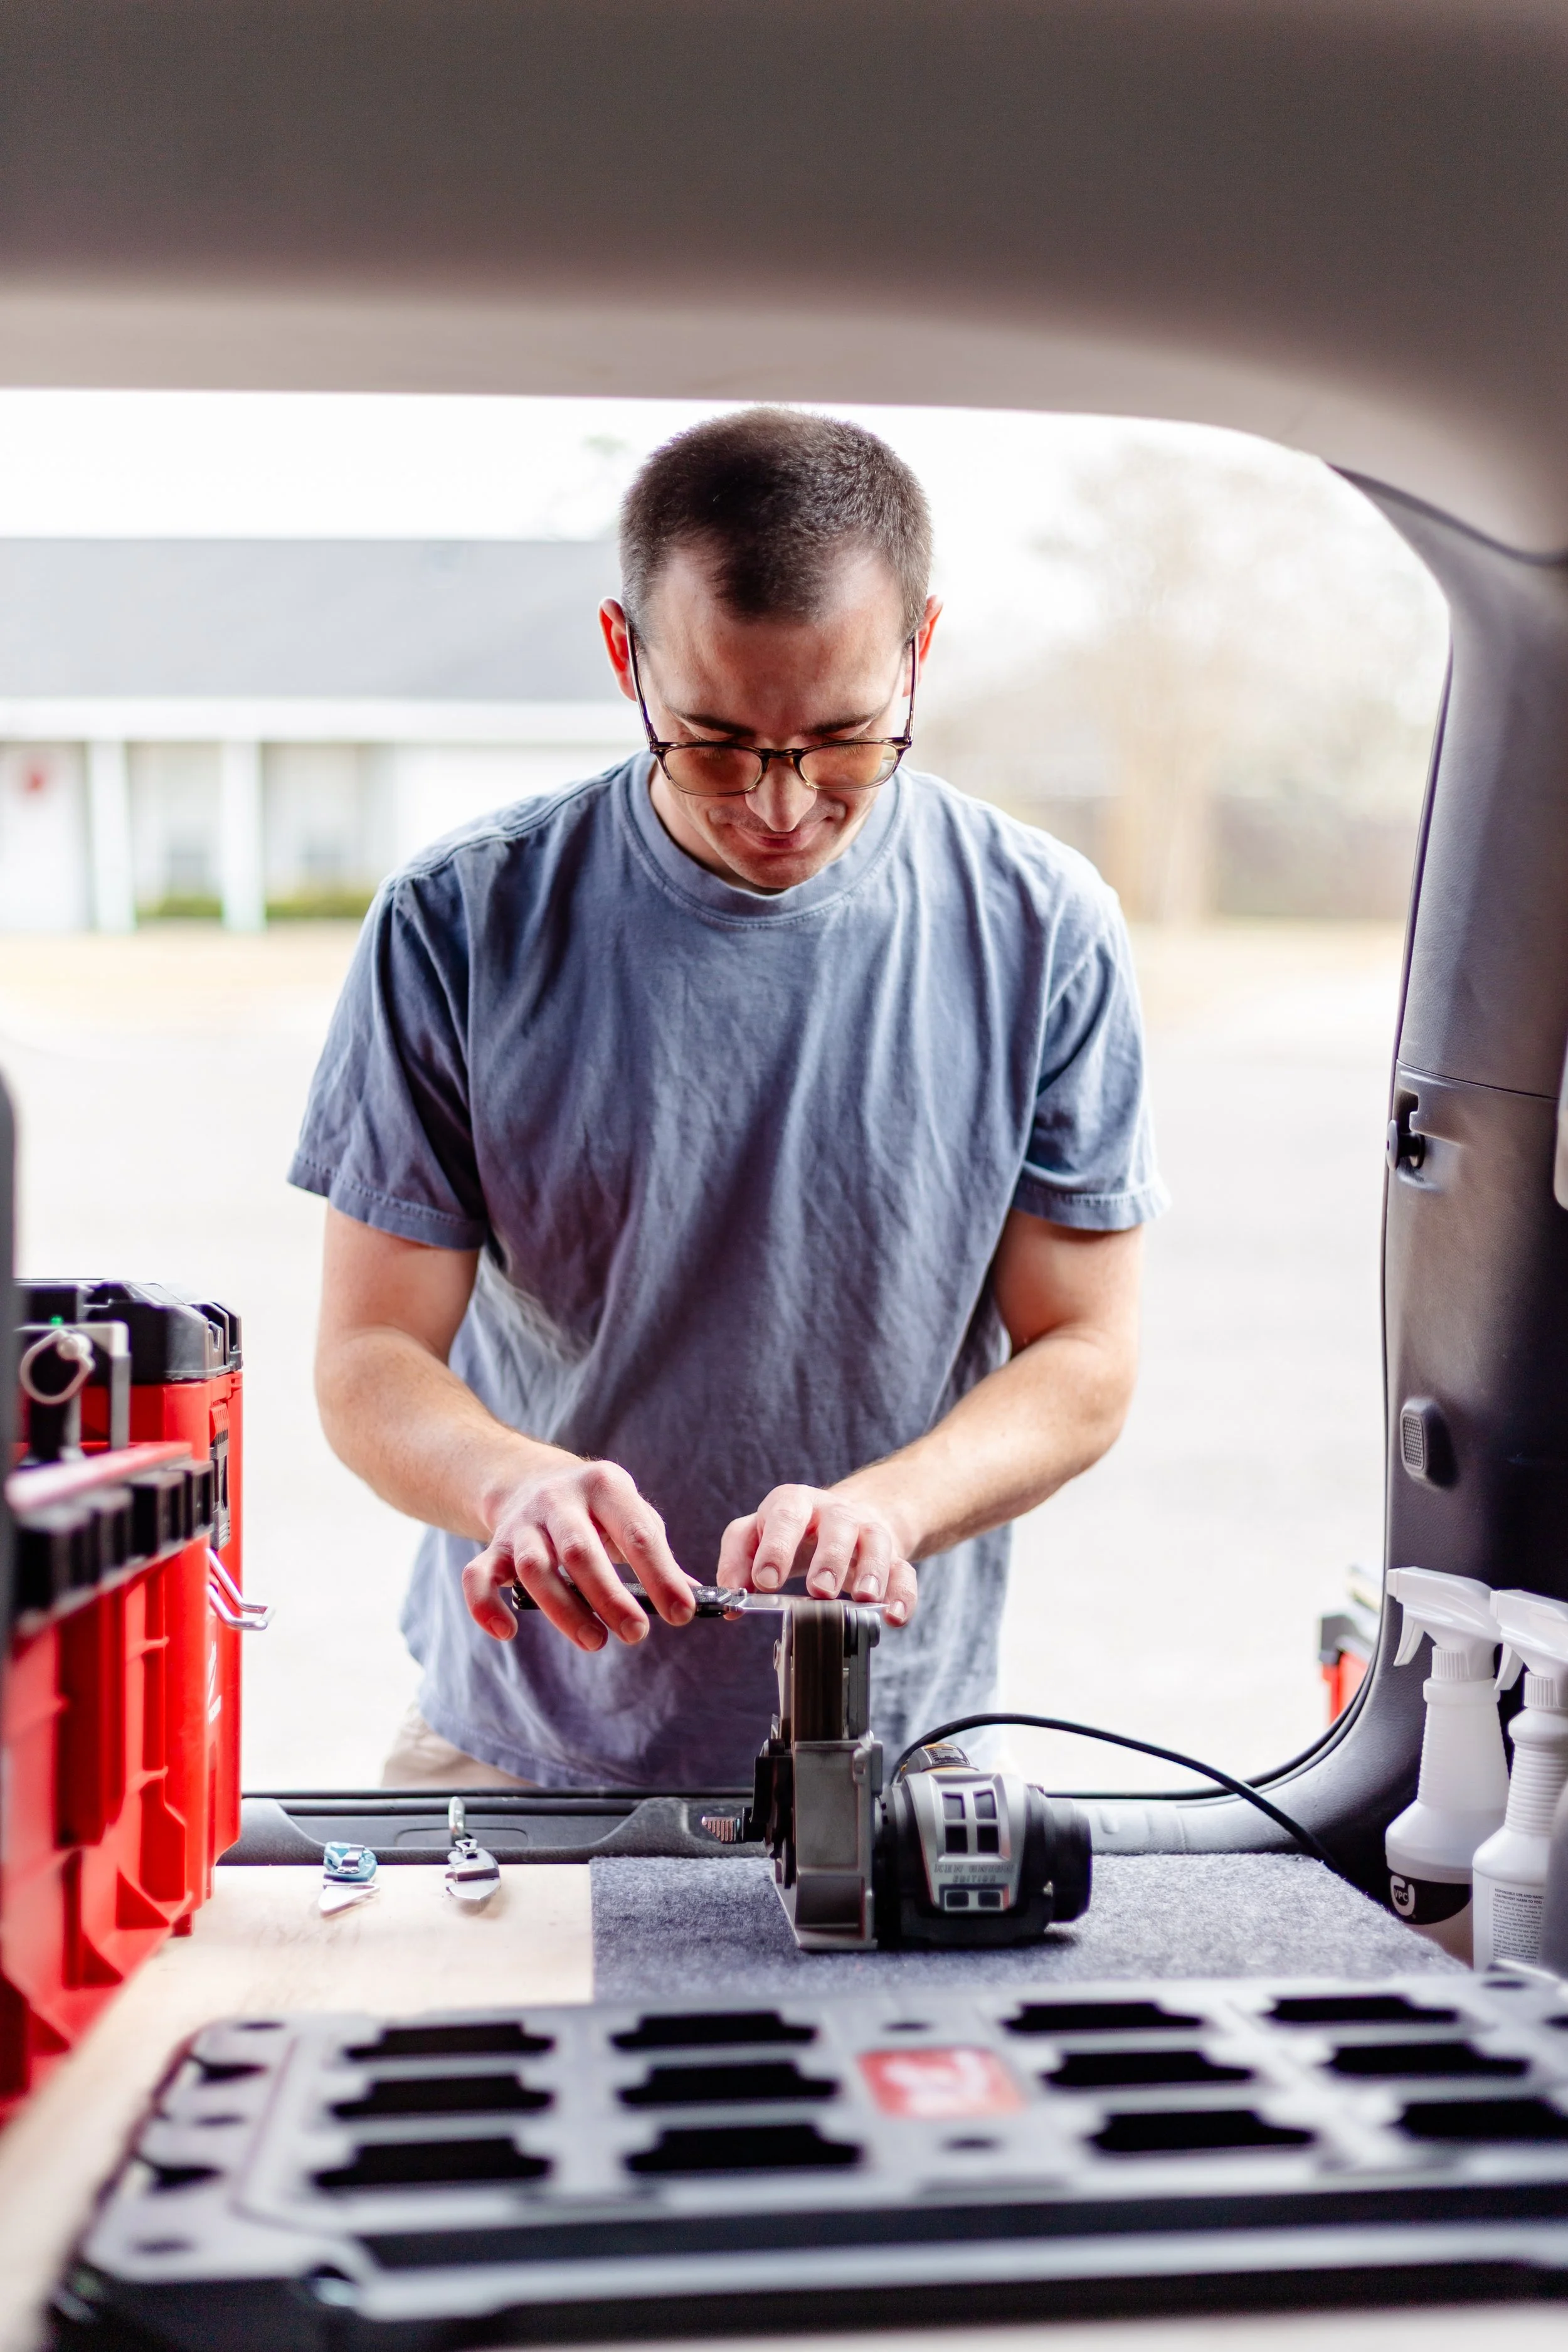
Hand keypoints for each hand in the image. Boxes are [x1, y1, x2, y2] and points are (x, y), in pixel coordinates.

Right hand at [462, 1458, 694, 1651]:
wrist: (530, 1479)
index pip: (637, 1532)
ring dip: (564, 1609)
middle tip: (637, 1634)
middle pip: (581, 1551)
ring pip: (534, 1567)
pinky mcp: (493, 1546)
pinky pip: (477, 1575)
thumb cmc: (597, 1510)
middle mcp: (560, 1499)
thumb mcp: (632, 1515)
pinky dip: (484, 1605)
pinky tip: (506, 1632)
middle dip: (610, 1597)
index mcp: (605, 1485)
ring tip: (595, 1641)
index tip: (682, 1613)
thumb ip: (659, 1554)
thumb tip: (698, 1598)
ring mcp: (523, 1522)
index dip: (661, 1575)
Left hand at [715, 1484, 917, 1624]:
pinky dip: (902, 1593)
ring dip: (872, 1571)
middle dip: (829, 1558)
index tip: (766, 1581)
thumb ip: (738, 1561)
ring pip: (876, 1542)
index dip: (776, 1547)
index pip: (785, 1515)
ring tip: (864, 1599)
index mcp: (794, 1502)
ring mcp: (867, 1531)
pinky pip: (903, 1570)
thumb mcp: (756, 1535)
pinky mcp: (892, 1554)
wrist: (844, 1516)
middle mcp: (834, 1512)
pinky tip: (895, 1617)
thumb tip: (730, 1601)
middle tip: (820, 1591)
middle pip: (837, 1526)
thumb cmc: (791, 1530)